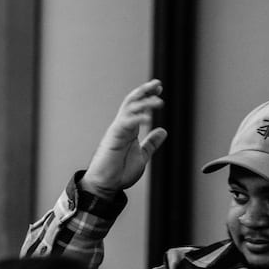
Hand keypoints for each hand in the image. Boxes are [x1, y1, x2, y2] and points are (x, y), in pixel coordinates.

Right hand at [83, 80, 167, 196]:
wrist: (105, 185)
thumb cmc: (120, 172)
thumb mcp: (142, 155)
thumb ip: (151, 143)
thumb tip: (162, 131)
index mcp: (129, 129)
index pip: (138, 107)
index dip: (148, 96)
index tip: (159, 89)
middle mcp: (122, 126)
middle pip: (132, 102)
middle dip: (145, 91)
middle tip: (158, 83)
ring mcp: (117, 130)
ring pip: (130, 108)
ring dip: (144, 102)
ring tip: (159, 101)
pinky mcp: (114, 137)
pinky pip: (126, 122)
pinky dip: (137, 118)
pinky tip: (148, 118)